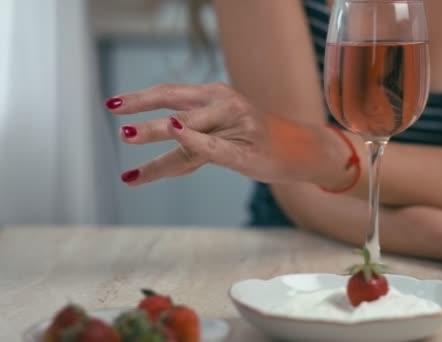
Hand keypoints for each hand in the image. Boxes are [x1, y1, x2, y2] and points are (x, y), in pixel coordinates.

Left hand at [106, 83, 351, 187]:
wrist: (301, 151)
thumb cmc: (258, 142)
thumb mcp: (224, 135)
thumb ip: (192, 142)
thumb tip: (160, 162)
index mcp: (216, 96)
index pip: (171, 93)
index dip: (141, 98)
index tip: (113, 105)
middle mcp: (224, 104)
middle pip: (175, 103)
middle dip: (141, 111)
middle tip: (114, 121)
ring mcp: (236, 125)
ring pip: (187, 127)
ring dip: (155, 131)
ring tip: (126, 136)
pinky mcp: (245, 150)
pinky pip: (214, 145)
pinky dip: (192, 138)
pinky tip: (175, 130)